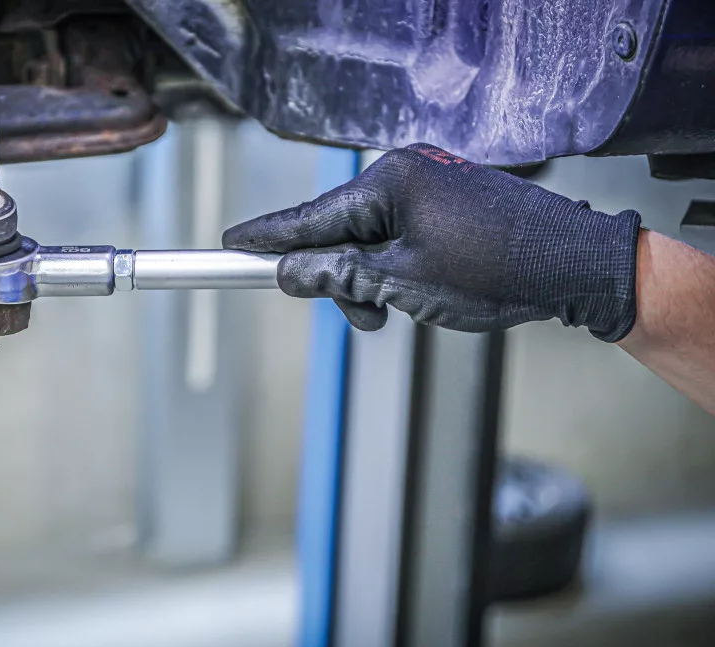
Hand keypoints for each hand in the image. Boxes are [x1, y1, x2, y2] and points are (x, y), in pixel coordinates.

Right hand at [223, 144, 639, 340]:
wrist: (573, 265)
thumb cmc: (496, 269)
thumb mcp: (402, 282)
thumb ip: (336, 274)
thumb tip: (287, 271)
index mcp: (389, 182)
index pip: (309, 216)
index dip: (267, 237)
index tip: (231, 244)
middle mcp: (404, 173)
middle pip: (337, 231)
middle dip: (338, 278)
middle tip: (359, 313)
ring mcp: (426, 185)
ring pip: (367, 240)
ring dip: (368, 281)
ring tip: (396, 311)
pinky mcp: (444, 201)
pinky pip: (395, 235)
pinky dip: (392, 268)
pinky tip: (414, 292)